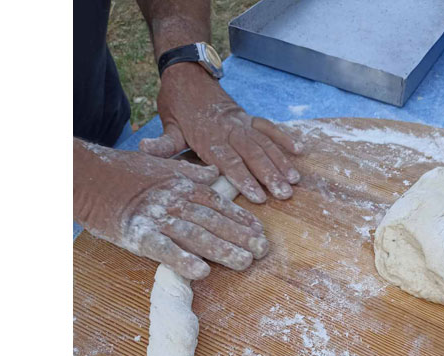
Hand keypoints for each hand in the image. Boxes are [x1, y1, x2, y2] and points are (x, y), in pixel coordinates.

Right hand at [75, 139, 268, 280]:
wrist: (88, 177)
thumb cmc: (121, 171)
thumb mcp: (159, 163)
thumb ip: (188, 171)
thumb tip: (213, 172)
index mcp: (181, 184)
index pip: (218, 202)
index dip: (240, 218)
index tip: (259, 231)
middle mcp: (174, 199)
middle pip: (214, 220)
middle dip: (240, 236)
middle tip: (263, 251)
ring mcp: (157, 217)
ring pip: (196, 235)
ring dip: (222, 250)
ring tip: (244, 263)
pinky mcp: (138, 234)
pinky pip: (165, 250)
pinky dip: (183, 260)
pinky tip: (201, 272)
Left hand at [140, 64, 301, 203]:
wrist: (187, 73)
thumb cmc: (176, 104)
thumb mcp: (167, 125)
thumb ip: (163, 143)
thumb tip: (144, 149)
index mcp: (207, 136)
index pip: (228, 160)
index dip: (244, 178)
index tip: (258, 196)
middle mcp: (228, 129)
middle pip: (252, 153)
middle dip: (270, 174)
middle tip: (284, 193)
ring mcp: (240, 121)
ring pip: (264, 142)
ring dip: (280, 161)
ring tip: (294, 180)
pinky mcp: (246, 116)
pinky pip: (268, 127)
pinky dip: (284, 137)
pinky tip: (298, 150)